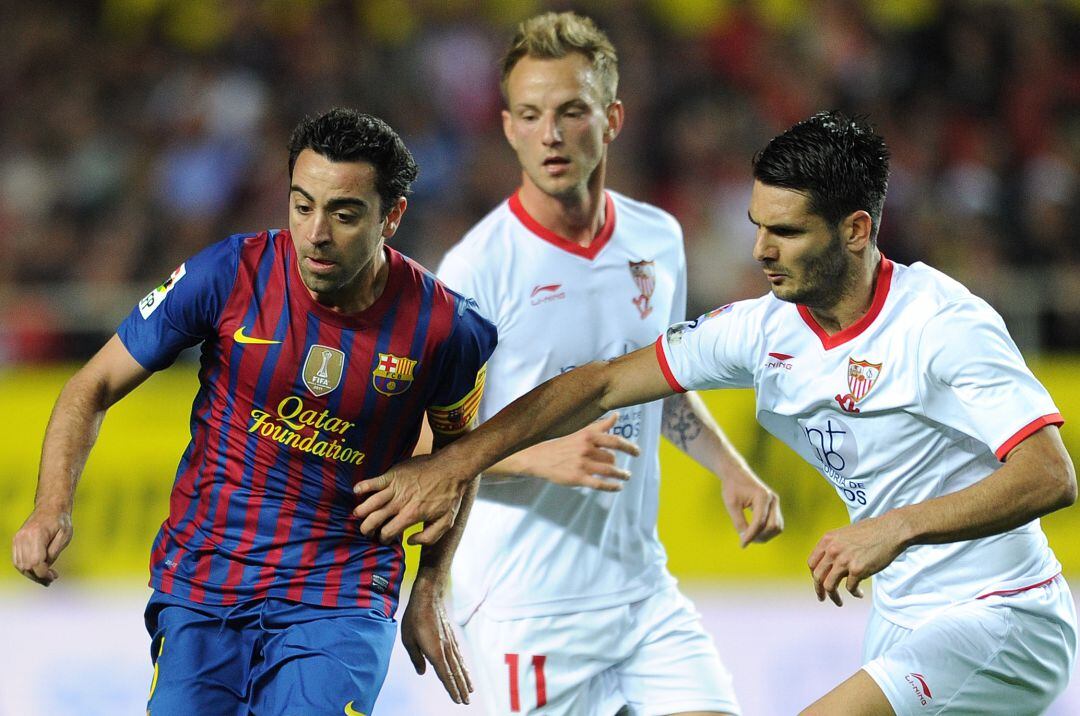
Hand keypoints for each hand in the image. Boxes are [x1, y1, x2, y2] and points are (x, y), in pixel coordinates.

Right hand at [12, 508, 72, 585]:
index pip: (36, 562)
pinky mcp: (16, 540)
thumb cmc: (60, 521)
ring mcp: (17, 539)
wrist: (50, 507)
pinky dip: (26, 568)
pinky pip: (17, 560)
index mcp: (36, 535)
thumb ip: (55, 552)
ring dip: (32, 574)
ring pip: (20, 565)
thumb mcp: (65, 535)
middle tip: (51, 580)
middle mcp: (23, 537)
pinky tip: (37, 570)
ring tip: (45, 577)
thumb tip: (46, 567)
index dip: (44, 574)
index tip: (53, 577)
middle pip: (27, 566)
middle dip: (38, 577)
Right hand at [353, 452, 469, 545]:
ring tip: (358, 515)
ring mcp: (396, 487)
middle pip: (375, 519)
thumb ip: (429, 537)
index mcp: (412, 515)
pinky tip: (356, 490)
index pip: (388, 532)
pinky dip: (364, 486)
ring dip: (361, 510)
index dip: (383, 538)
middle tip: (366, 531)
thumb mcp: (446, 521)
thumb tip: (409, 541)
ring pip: (371, 502)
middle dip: (367, 528)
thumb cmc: (449, 495)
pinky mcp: (394, 474)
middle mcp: (401, 502)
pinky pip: (375, 480)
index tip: (384, 539)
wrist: (452, 468)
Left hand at [400, 579, 472, 704]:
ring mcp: (450, 642)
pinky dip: (463, 665)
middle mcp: (445, 649)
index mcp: (435, 652)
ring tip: (471, 690)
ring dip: (465, 678)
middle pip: (455, 672)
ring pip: (459, 664)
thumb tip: (422, 672)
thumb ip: (416, 657)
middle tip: (467, 701)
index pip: (444, 675)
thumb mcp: (408, 639)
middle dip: (461, 687)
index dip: (451, 689)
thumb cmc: (415, 617)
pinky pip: (459, 655)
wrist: (429, 595)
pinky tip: (464, 669)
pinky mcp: (451, 636)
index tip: (458, 700)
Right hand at [519, 412, 638, 490]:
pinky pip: (600, 483)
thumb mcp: (580, 432)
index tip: (637, 452)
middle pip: (612, 457)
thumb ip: (600, 425)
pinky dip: (612, 486)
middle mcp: (586, 449)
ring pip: (609, 470)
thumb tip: (617, 415)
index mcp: (588, 436)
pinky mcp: (577, 478)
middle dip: (619, 464)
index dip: (629, 447)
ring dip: (621, 475)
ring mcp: (582, 464)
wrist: (539, 458)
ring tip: (626, 477)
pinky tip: (617, 487)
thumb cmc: (563, 445)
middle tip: (624, 470)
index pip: (614, 440)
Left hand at [720, 469, 782, 547]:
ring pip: (777, 527)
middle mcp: (772, 499)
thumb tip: (745, 539)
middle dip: (760, 536)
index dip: (751, 535)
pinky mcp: (774, 506)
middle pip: (772, 526)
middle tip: (744, 540)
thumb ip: (739, 521)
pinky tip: (755, 533)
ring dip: (765, 535)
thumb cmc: (732, 486)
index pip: (759, 522)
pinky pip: (776, 523)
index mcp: (762, 496)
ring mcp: (775, 503)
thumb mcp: (731, 504)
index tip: (742, 544)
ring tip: (750, 537)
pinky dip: (767, 531)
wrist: (736, 473)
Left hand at [808, 514, 904, 605]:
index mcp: (828, 540)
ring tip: (839, 602)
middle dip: (819, 590)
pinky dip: (854, 592)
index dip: (814, 575)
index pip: (812, 563)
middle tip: (822, 597)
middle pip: (817, 577)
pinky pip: (850, 587)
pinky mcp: (858, 570)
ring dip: (834, 597)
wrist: (891, 530)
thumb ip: (835, 546)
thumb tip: (830, 563)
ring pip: (830, 586)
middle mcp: (832, 550)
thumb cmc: (872, 531)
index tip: (818, 582)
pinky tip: (859, 593)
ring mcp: (844, 560)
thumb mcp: (845, 534)